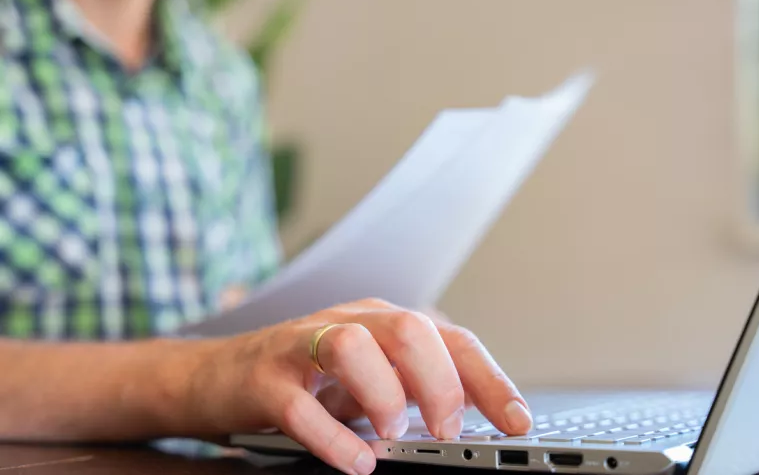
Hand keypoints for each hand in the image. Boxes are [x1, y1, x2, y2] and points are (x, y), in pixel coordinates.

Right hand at [186, 298, 531, 474]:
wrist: (218, 375)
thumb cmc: (305, 378)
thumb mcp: (369, 377)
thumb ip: (414, 386)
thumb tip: (472, 414)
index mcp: (383, 321)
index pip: (450, 338)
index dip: (489, 379)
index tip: (517, 421)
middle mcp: (349, 321)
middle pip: (410, 331)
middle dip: (439, 386)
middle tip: (443, 431)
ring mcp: (303, 345)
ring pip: (355, 347)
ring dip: (384, 398)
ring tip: (391, 436)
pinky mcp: (265, 377)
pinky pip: (300, 404)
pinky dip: (334, 439)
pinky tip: (355, 461)